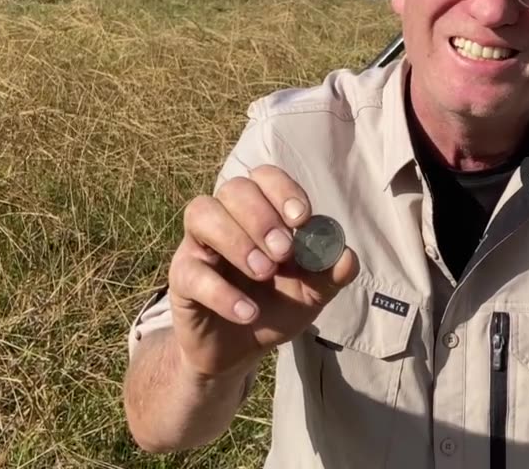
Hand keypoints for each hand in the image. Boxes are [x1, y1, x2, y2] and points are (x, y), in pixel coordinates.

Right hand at [167, 165, 359, 379]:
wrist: (239, 352)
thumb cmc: (273, 306)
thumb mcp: (311, 293)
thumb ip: (330, 274)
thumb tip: (347, 257)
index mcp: (259, 212)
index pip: (264, 177)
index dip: (282, 190)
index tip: (301, 218)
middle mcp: (225, 219)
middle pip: (234, 189)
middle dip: (262, 216)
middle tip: (283, 252)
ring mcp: (198, 246)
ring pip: (202, 213)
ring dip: (237, 240)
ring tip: (264, 273)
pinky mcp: (181, 280)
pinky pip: (192, 272)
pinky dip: (222, 292)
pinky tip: (248, 312)